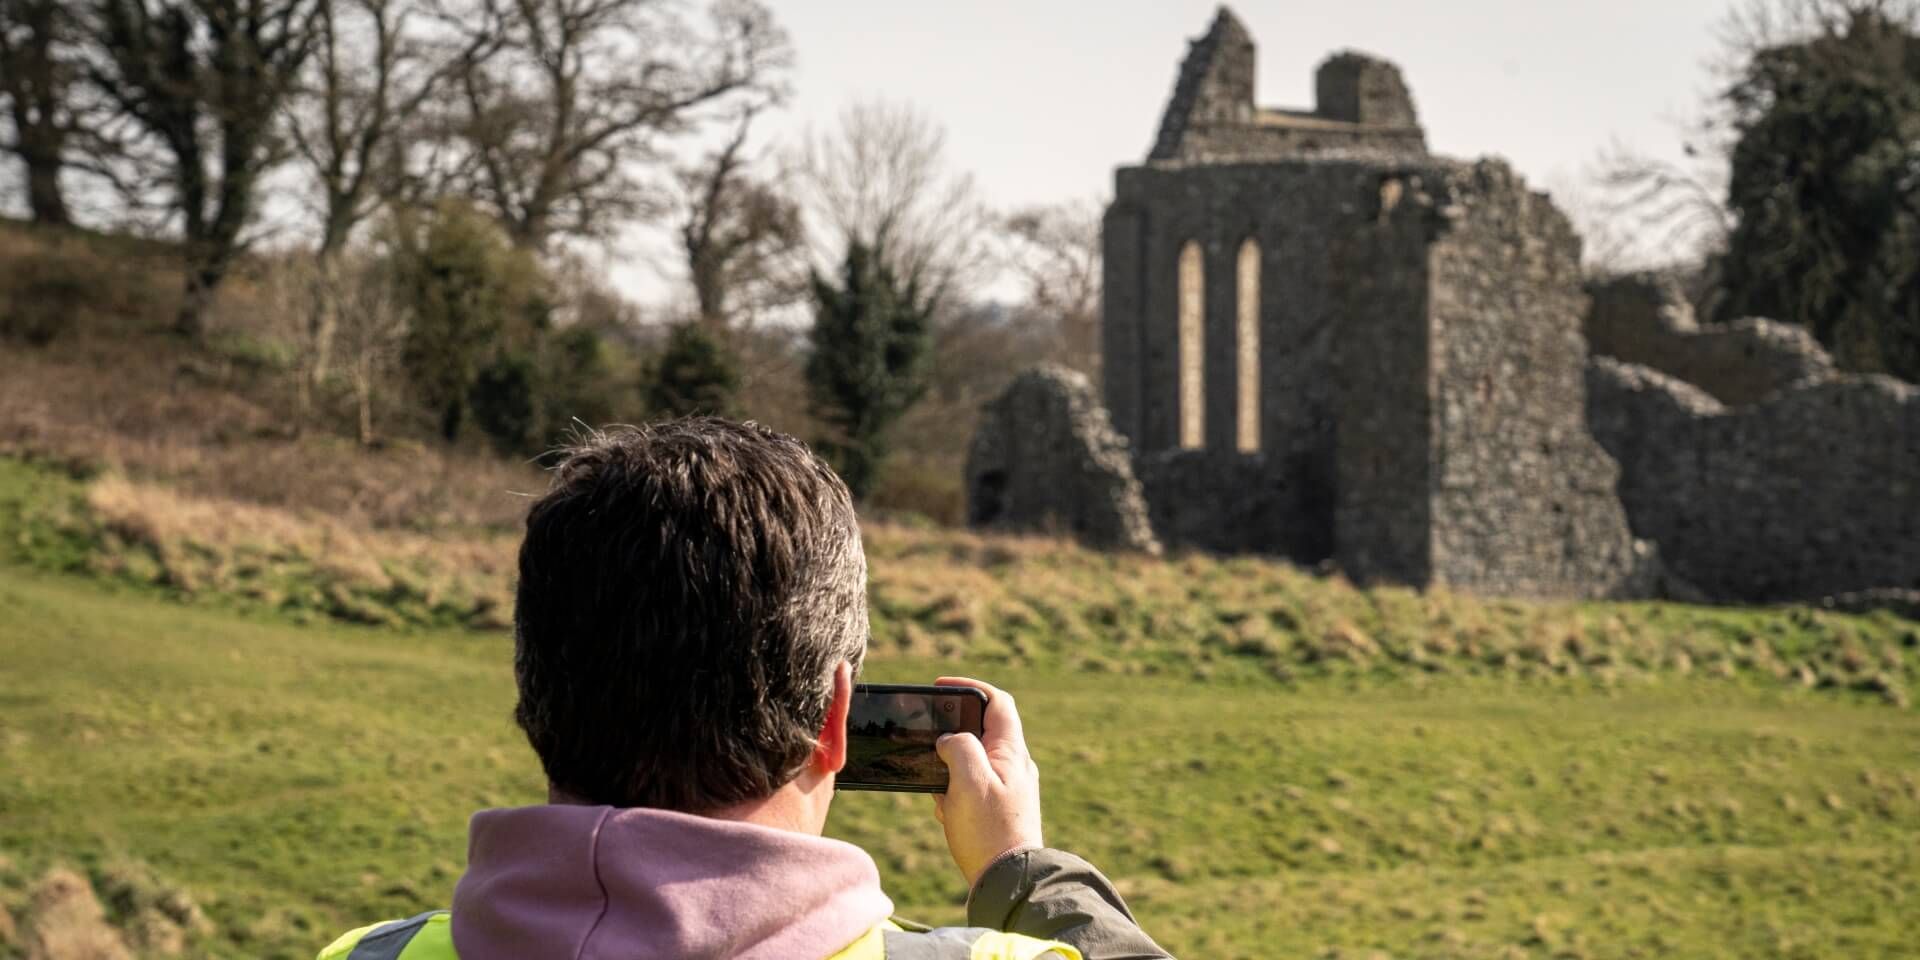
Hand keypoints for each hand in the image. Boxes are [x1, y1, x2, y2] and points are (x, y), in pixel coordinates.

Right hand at [932, 676, 1043, 887]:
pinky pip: (969, 790)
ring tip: (938, 789)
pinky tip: (946, 811)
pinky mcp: (997, 810)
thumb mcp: (970, 780)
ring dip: (948, 771)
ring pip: (971, 763)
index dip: (970, 687)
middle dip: (951, 737)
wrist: (1008, 882)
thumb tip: (950, 740)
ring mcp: (1007, 789)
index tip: (941, 686)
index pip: (997, 702)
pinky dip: (952, 794)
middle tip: (929, 743)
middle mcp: (1013, 766)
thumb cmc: (990, 831)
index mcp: (1012, 752)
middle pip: (980, 731)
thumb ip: (960, 747)